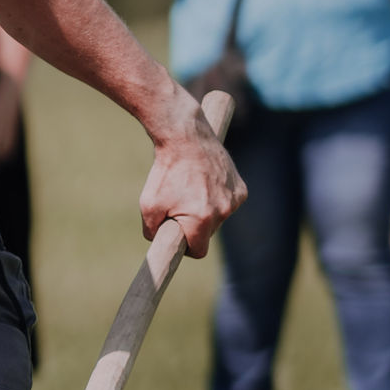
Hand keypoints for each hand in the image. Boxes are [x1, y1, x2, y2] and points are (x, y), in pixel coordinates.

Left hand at [139, 110, 245, 257]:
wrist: (186, 138)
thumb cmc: (166, 172)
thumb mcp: (148, 206)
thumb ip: (152, 231)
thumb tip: (159, 241)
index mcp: (202, 220)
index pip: (199, 251)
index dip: (186, 247)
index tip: (179, 238)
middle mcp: (223, 212)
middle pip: (208, 233)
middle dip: (194, 225)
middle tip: (180, 206)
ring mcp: (234, 200)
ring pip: (218, 218)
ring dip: (205, 210)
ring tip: (191, 190)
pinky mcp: (241, 189)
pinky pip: (227, 203)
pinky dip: (216, 198)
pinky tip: (204, 182)